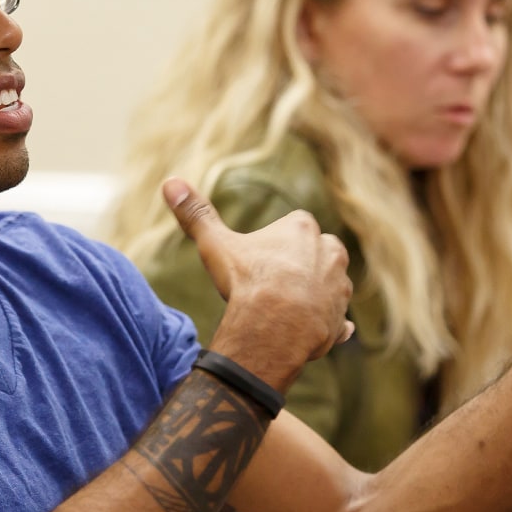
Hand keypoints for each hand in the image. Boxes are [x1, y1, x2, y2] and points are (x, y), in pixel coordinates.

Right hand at [162, 178, 354, 389]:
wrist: (273, 327)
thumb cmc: (247, 281)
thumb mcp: (216, 244)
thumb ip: (196, 215)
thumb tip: (170, 182)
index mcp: (303, 228)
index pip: (292, 228)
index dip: (272, 246)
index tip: (257, 261)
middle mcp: (330, 252)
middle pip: (313, 254)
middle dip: (298, 266)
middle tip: (269, 285)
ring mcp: (339, 287)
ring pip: (327, 286)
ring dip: (312, 294)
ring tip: (282, 310)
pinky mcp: (342, 318)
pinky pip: (337, 321)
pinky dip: (327, 324)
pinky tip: (309, 329)